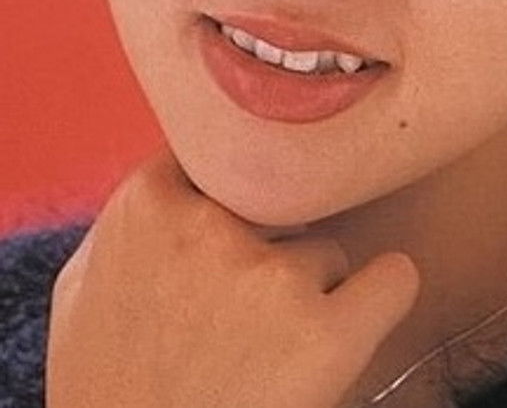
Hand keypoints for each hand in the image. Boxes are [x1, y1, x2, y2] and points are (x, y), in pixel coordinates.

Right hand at [45, 145, 420, 407]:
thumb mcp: (82, 288)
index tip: (241, 220)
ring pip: (327, 250)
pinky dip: (385, 297)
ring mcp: (273, 276)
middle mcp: (212, 225)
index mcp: (146, 204)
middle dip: (271, 244)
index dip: (235, 191)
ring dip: (311, 288)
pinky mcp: (325, 334)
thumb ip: (127, 222)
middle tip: (246, 305)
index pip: (222, 153)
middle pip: (280, 202)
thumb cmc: (101, 387)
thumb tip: (177, 177)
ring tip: (274, 346)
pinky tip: (362, 317)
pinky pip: (394, 280)